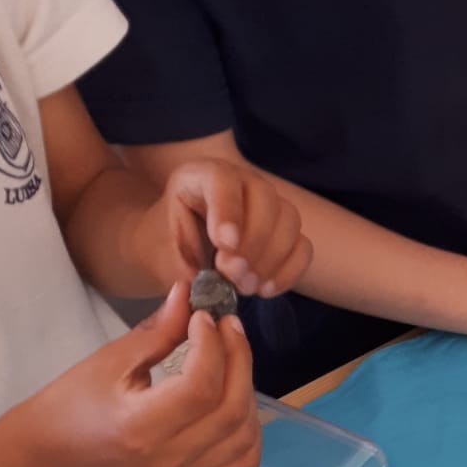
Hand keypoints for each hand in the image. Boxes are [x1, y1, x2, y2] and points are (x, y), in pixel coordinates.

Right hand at [12, 284, 261, 466]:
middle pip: (231, 409)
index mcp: (141, 426)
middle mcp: (170, 457)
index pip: (200, 388)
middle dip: (238, 358)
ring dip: (248, 388)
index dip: (212, 346)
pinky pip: (244, 459)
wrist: (64, 448)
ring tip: (231, 358)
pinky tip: (235, 397)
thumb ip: (159, 330)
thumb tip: (192, 293)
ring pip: (245, 435)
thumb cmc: (80, 398)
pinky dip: (251, 427)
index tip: (203, 316)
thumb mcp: (113, 358)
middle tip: (228, 326)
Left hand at [135, 158, 312, 297]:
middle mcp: (242, 183)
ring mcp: (269, 206)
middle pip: (266, 199)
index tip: (225, 245)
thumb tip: (214, 286)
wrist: (179, 256)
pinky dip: (288, 272)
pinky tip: (264, 290)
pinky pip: (303, 248)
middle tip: (233, 275)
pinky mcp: (287, 234)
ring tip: (245, 286)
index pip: (222, 179)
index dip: (228, 211)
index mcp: (201, 176)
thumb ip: (184, 266)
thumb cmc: (168, 251)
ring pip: (290, 221)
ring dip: (271, 260)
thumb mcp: (163, 254)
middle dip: (253, 243)